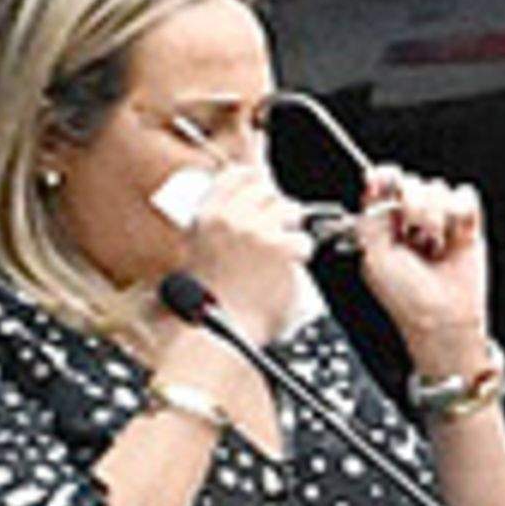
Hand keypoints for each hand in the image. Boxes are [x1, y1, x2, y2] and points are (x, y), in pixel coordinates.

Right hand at [164, 160, 311, 338]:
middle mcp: (229, 217)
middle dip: (276, 211)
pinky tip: (284, 273)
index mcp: (206, 215)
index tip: (263, 188)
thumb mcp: (201, 249)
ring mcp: (255, 230)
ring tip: (277, 259)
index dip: (255, 180)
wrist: (219, 331)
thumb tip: (248, 194)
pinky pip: (303, 240)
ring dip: (290, 232)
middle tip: (272, 237)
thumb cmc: (211, 300)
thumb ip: (221, 221)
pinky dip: (300, 257)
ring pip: (290, 210)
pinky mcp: (279, 248)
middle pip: (268, 190)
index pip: (237, 174)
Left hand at [351, 164, 493, 369]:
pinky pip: (465, 196)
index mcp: (385, 224)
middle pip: (412, 181)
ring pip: (438, 187)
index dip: (384, 177)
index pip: (383, 183)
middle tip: (412, 231)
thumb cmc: (406, 297)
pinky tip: (453, 238)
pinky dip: (459, 214)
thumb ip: (369, 216)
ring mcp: (440, 220)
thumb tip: (370, 183)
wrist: (443, 317)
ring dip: (435, 215)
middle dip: (411, 204)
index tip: (383, 180)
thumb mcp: (373, 256)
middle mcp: (412, 219)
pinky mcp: (467, 224)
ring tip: (434, 243)